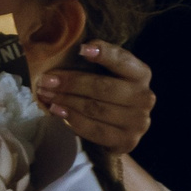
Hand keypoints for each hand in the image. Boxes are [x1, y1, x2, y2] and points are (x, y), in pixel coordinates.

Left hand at [34, 42, 153, 156]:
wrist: (116, 131)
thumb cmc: (107, 97)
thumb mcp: (107, 76)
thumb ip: (96, 64)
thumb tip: (73, 49)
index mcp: (141, 74)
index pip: (123, 60)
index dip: (104, 54)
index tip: (82, 49)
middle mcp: (145, 97)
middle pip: (103, 87)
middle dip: (71, 83)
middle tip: (46, 80)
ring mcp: (138, 121)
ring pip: (95, 109)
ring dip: (66, 101)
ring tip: (46, 95)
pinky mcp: (127, 141)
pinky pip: (94, 129)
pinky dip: (72, 119)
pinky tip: (57, 111)